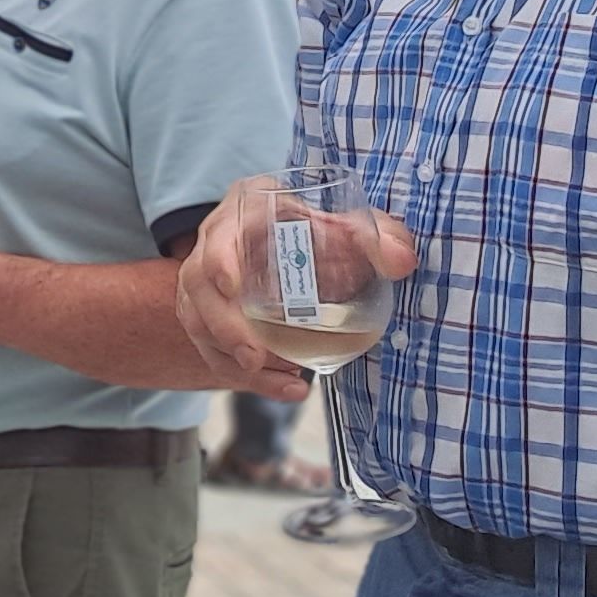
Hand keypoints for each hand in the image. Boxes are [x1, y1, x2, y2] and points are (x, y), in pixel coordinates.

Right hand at [176, 174, 415, 398]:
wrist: (288, 235)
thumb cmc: (316, 226)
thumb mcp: (347, 224)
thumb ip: (379, 238)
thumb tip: (400, 262)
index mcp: (245, 210)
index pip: (219, 232)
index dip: (219, 260)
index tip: (233, 288)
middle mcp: (216, 242)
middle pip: (196, 283)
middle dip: (222, 325)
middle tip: (253, 357)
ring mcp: (207, 280)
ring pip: (196, 320)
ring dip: (229, 357)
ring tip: (277, 378)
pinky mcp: (207, 312)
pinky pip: (210, 347)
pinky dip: (240, 374)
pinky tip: (284, 386)